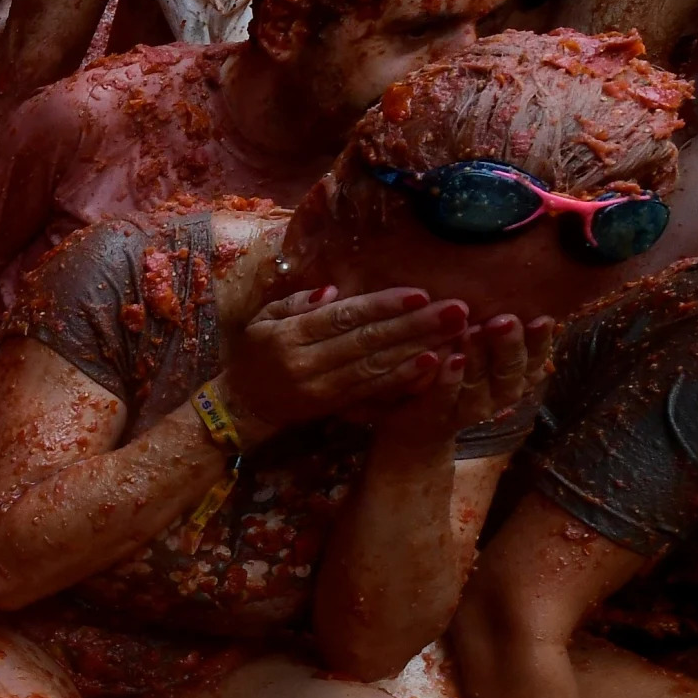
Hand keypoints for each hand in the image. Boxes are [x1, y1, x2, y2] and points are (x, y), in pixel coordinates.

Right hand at [215, 285, 463, 441]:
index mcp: (289, 335)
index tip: (420, 293)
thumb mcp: (263, 319)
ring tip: (453, 333)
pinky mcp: (333, 406)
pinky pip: (373, 390)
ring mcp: (321, 388)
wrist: (242, 405)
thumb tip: (333, 291)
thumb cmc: (254, 353)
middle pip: (367, 341)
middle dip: (415, 324)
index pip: (343, 317)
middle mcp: (306, 363)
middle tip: (456, 309)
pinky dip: (403, 377)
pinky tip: (430, 364)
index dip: (383, 306)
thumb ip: (296, 302)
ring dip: (418, 349)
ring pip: (376, 366)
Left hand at [366, 307, 550, 446]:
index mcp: (517, 375)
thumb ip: (498, 329)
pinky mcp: (441, 416)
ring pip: (481, 384)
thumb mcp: (483, 347)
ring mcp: (473, 408)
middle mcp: (501, 393)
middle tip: (503, 321)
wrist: (419, 423)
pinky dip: (449, 379)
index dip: (539, 341)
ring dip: (478, 358)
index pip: (536, 357)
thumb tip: (517, 290)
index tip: (540, 319)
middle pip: (511, 370)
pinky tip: (450, 360)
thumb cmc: (457, 372)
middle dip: (509, 344)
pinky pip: (446, 398)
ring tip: (473, 333)